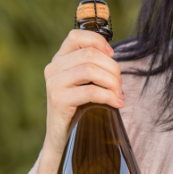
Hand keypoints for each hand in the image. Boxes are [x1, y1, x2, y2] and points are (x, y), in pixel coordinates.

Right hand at [43, 28, 124, 157]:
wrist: (64, 138)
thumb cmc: (80, 107)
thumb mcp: (86, 81)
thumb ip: (93, 65)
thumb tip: (112, 54)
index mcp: (60, 59)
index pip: (76, 36)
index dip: (98, 41)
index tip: (112, 54)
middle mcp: (53, 68)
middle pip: (90, 54)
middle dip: (112, 67)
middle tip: (119, 84)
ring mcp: (54, 84)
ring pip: (90, 70)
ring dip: (111, 82)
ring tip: (118, 93)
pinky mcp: (59, 101)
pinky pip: (90, 91)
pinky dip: (109, 96)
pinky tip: (117, 103)